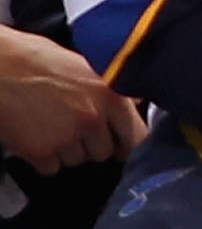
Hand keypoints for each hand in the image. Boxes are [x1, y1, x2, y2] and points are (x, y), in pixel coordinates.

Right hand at [0, 23, 140, 172]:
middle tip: (75, 129)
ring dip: (67, 151)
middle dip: (92, 145)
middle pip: (104, 153)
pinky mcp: (40, 153)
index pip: (137, 137)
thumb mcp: (86, 67)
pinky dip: (44, 159)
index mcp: (111, 95)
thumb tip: (136, 105)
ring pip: (77, 161)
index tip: (123, 146)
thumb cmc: (39, 60)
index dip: (129, 144)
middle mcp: (94, 119)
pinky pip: (51, 169)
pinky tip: (35, 137)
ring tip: (51, 126)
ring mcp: (66, 138)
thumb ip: (111, 92)